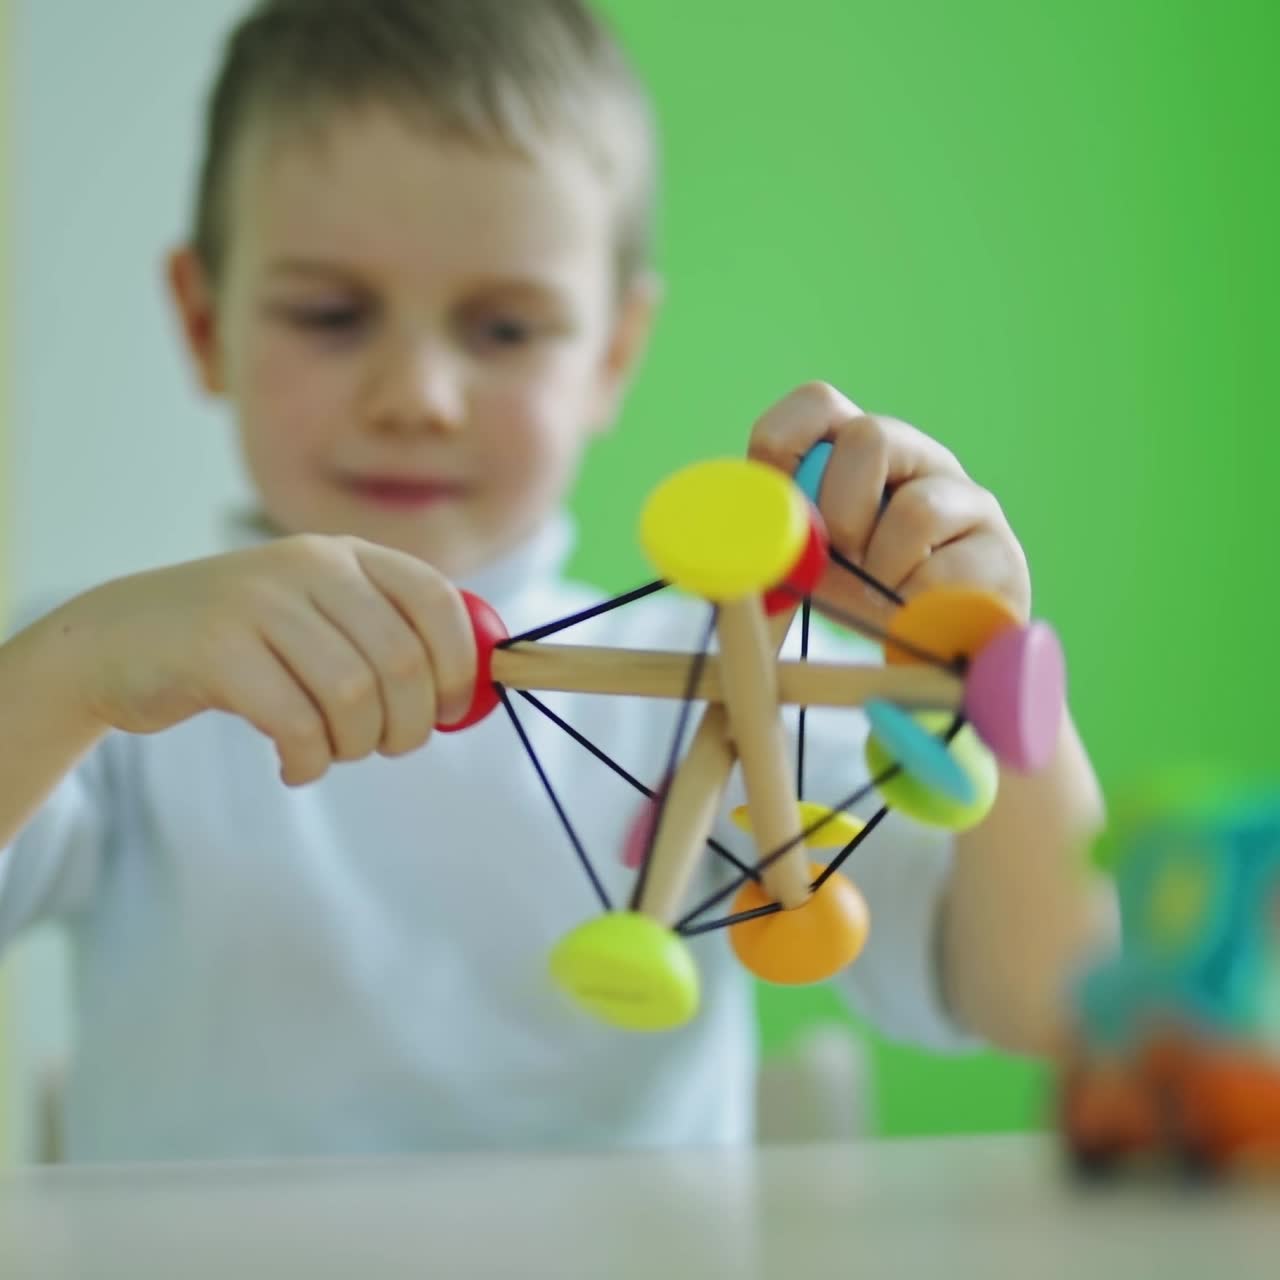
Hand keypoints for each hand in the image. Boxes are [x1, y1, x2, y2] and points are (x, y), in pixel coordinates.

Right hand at [54, 535, 476, 785]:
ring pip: (354, 694)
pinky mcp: (216, 648)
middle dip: (411, 723)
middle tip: (389, 746)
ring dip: (357, 745)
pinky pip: (295, 721)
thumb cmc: (241, 644)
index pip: (436, 599)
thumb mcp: (316, 619)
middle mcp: (309, 565)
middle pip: (402, 659)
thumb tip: (473, 692)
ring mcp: (260, 601)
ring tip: (334, 753)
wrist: (117, 640)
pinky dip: (308, 759)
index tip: (451, 709)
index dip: (460, 663)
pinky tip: (295, 766)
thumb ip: (386, 639)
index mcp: (345, 554)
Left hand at [748, 382, 1030, 624]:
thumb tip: (745, 537)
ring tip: (880, 595)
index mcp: (859, 451)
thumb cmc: (863, 594)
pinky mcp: (999, 550)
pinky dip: (914, 604)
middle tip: (841, 558)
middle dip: (841, 512)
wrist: (933, 654)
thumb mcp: (810, 561)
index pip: (817, 405)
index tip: (781, 507)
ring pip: (916, 510)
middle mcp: (916, 458)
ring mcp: (965, 497)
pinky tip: (913, 613)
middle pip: (871, 436)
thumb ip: (781, 537)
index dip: (785, 445)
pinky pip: (945, 572)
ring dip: (881, 570)